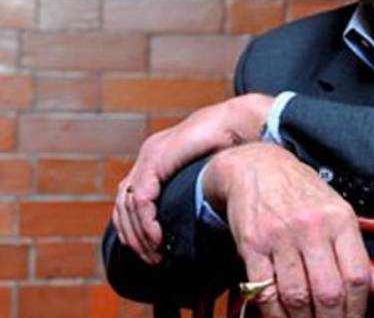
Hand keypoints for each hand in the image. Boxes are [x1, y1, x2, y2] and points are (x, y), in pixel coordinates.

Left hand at [113, 94, 273, 263]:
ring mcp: (149, 156)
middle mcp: (148, 156)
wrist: (240, 122)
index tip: (152, 251)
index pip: (130, 200)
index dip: (135, 229)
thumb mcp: (208, 173)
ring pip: (127, 206)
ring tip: (156, 254)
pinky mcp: (156, 160)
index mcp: (157, 158)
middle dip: (134, 238)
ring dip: (139, 236)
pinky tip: (159, 239)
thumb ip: (194, 189)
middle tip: (152, 260)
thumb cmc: (234, 145)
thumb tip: (197, 217)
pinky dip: (146, 224)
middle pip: (123, 206)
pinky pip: (141, 200)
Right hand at [203, 142, 373, 317]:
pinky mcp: (252, 245)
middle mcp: (312, 227)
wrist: (257, 166)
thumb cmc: (301, 192)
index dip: (357, 310)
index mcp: (340, 219)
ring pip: (297, 297)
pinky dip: (274, 315)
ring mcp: (281, 237)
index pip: (356, 276)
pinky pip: (265, 291)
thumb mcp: (337, 212)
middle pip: (328, 292)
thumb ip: (356, 252)